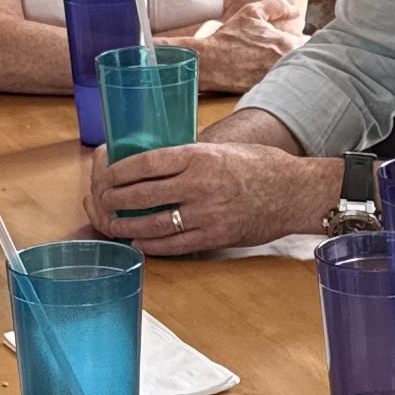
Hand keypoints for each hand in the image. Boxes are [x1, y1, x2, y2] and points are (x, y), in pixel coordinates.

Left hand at [84, 131, 337, 255]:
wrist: (296, 191)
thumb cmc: (260, 165)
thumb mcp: (222, 150)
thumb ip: (190, 158)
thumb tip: (152, 165)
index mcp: (199, 157)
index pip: (145, 163)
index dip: (118, 171)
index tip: (106, 175)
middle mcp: (199, 185)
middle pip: (141, 194)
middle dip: (113, 199)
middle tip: (99, 201)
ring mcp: (207, 214)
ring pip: (152, 223)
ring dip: (125, 225)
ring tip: (111, 223)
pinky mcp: (215, 237)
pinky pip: (173, 245)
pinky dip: (150, 245)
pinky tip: (137, 242)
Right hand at [187, 0, 304, 93]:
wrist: (210, 63)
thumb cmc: (230, 37)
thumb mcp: (252, 13)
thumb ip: (277, 6)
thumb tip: (296, 12)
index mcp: (286, 44)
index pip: (309, 44)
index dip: (303, 43)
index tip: (297, 42)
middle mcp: (285, 63)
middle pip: (305, 61)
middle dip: (299, 57)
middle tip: (285, 55)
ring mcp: (277, 80)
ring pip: (295, 75)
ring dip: (291, 71)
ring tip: (278, 67)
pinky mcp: (269, 92)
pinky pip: (284, 88)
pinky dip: (282, 84)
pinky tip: (273, 80)